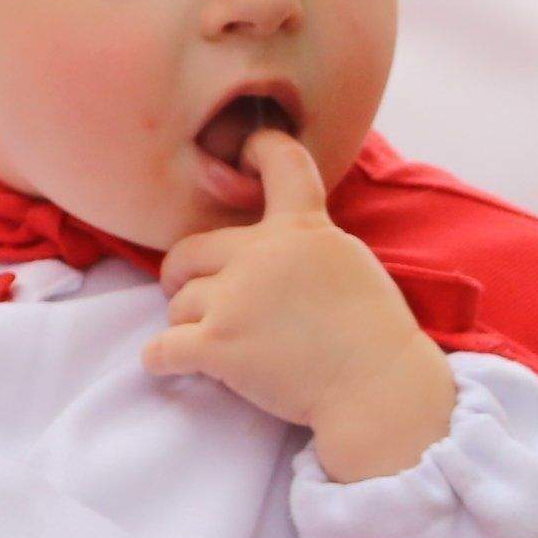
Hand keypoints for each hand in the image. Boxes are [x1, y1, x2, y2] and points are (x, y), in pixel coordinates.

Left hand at [143, 130, 453, 480]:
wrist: (377, 387)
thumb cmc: (372, 335)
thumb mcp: (348, 264)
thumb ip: (305, 244)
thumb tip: (266, 245)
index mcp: (302, 229)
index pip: (282, 164)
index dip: (259, 149)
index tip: (244, 149)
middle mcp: (262, 254)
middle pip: (189, 251)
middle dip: (181, 275)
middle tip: (183, 292)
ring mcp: (236, 298)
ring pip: (178, 303)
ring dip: (186, 324)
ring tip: (214, 343)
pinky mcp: (218, 344)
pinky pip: (162, 348)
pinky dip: (160, 359)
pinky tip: (167, 364)